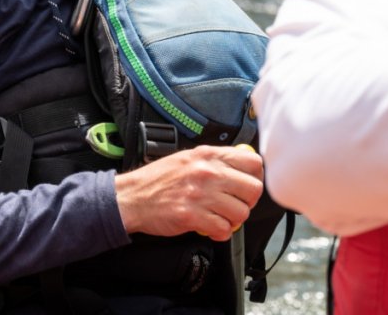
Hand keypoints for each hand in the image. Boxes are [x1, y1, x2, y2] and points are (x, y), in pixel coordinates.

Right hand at [114, 144, 263, 241]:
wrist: (132, 197)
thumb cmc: (158, 179)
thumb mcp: (188, 158)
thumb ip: (215, 160)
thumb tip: (242, 165)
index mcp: (208, 155)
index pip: (253, 163)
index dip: (255, 177)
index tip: (247, 185)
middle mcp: (207, 172)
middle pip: (253, 189)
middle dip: (248, 202)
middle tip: (235, 205)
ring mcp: (201, 195)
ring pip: (241, 213)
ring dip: (233, 220)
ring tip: (221, 218)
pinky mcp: (192, 216)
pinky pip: (223, 229)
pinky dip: (220, 233)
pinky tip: (211, 229)